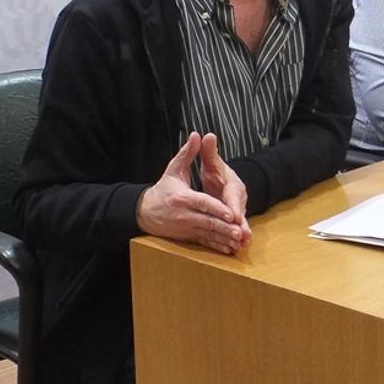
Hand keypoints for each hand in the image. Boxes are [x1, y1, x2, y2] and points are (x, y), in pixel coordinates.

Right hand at [136, 133, 248, 254]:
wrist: (144, 211)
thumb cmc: (163, 189)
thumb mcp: (173, 170)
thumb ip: (187, 153)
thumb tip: (197, 134)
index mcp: (182, 197)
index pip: (203, 203)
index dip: (217, 209)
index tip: (231, 214)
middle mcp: (183, 214)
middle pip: (207, 222)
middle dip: (224, 227)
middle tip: (239, 231)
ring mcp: (185, 228)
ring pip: (207, 234)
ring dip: (223, 239)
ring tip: (238, 242)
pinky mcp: (186, 237)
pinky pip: (204, 243)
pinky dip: (216, 246)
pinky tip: (228, 249)